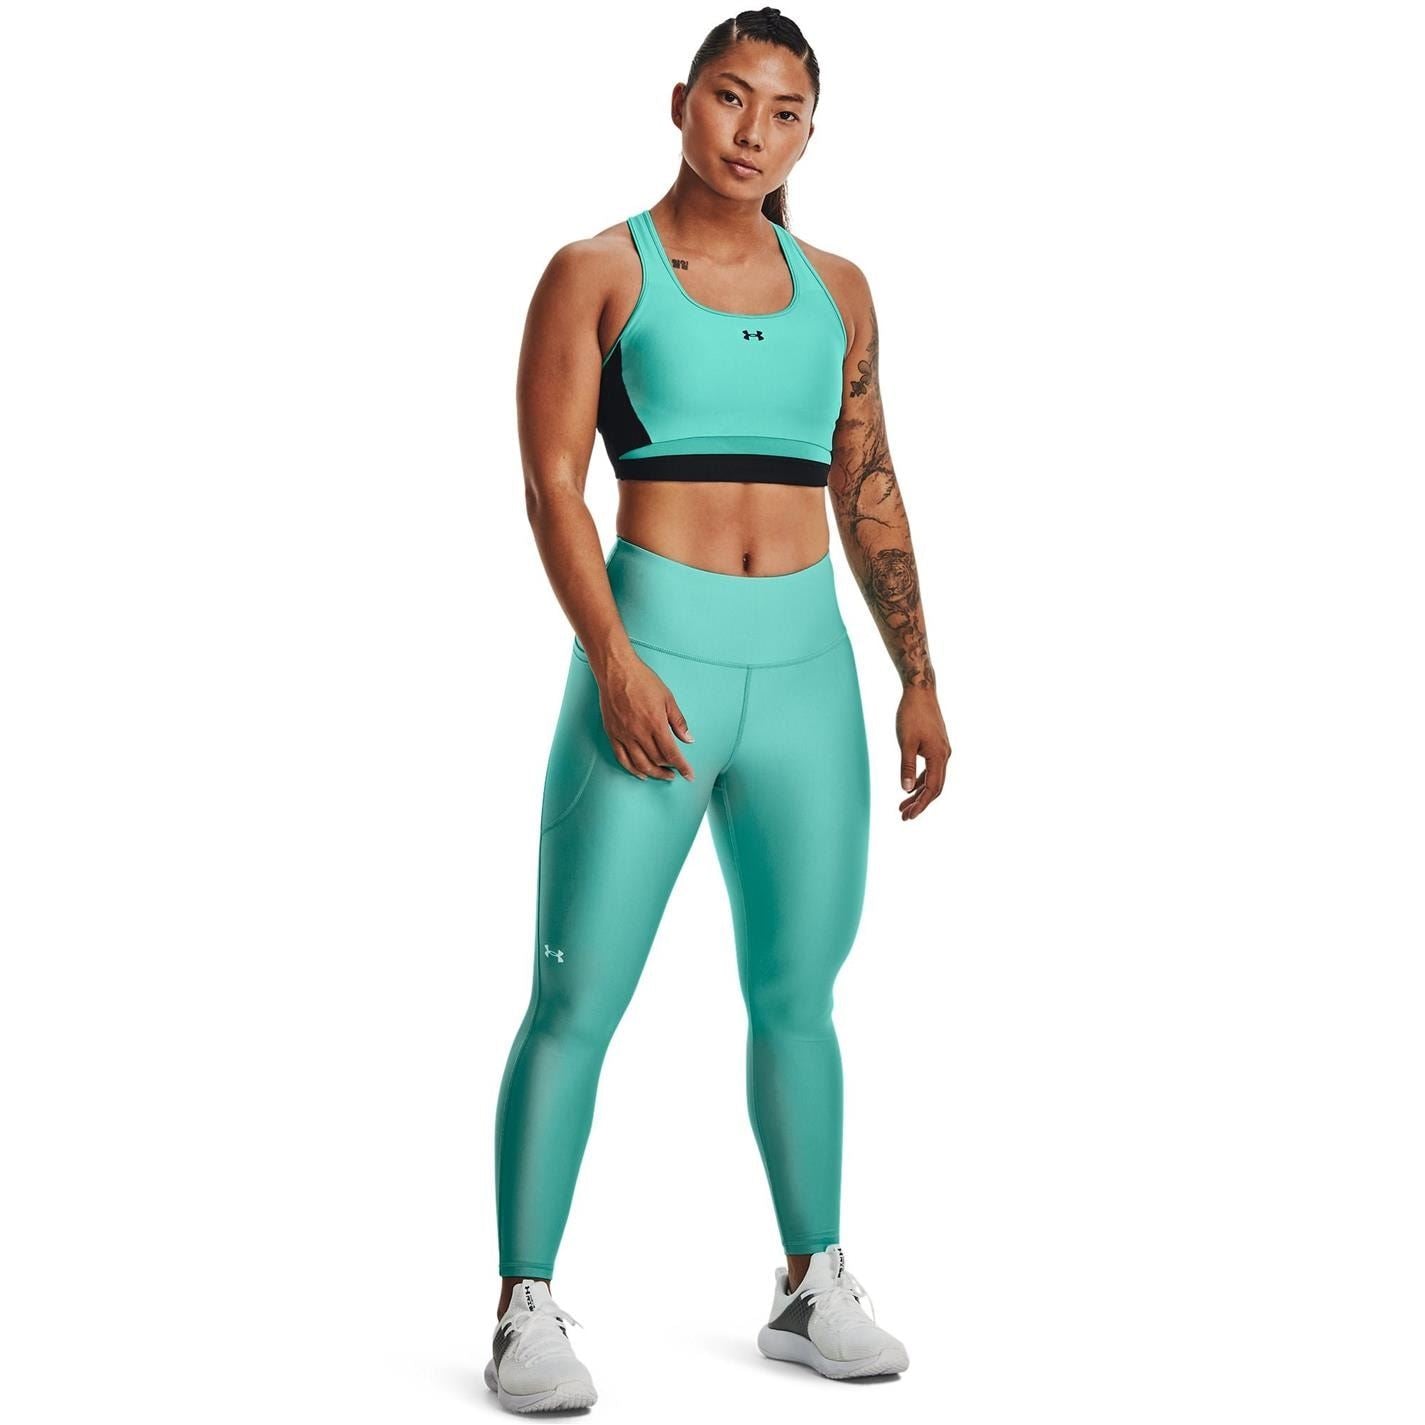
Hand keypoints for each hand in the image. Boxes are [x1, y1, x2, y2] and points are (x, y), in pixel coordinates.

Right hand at [592, 650, 695, 782]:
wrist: (616, 671)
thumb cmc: (643, 680)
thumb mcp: (668, 698)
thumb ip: (678, 721)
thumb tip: (689, 739)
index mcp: (655, 723)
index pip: (672, 753)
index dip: (682, 767)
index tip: (689, 775)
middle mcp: (639, 732)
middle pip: (657, 761)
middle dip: (669, 770)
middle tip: (676, 773)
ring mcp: (624, 734)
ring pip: (640, 764)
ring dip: (653, 773)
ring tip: (662, 776)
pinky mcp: (612, 733)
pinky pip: (622, 758)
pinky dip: (632, 769)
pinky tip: (641, 773)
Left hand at [896, 686, 949, 819]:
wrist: (920, 691)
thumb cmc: (911, 715)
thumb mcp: (906, 742)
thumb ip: (906, 766)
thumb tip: (905, 790)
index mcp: (939, 756)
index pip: (932, 788)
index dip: (921, 804)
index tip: (909, 816)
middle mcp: (944, 755)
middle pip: (935, 787)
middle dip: (920, 803)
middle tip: (904, 816)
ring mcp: (941, 750)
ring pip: (933, 779)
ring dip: (919, 793)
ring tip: (903, 806)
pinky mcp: (936, 745)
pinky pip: (931, 769)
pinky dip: (920, 780)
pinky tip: (910, 787)